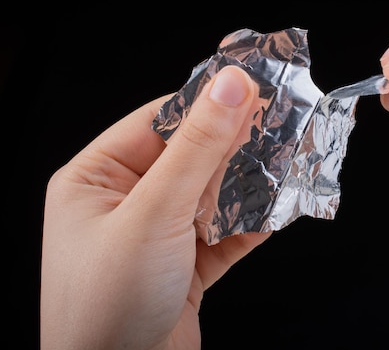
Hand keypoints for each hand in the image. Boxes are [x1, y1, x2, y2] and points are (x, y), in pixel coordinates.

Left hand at [40, 66, 271, 349]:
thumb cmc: (107, 307)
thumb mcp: (153, 213)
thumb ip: (197, 148)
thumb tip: (230, 86)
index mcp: (96, 179)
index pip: (159, 120)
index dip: (208, 102)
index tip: (253, 87)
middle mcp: (126, 202)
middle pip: (192, 156)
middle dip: (235, 147)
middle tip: (281, 126)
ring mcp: (158, 234)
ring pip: (214, 193)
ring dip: (249, 186)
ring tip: (286, 169)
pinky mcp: (186, 263)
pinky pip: (226, 231)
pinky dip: (251, 223)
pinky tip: (276, 213)